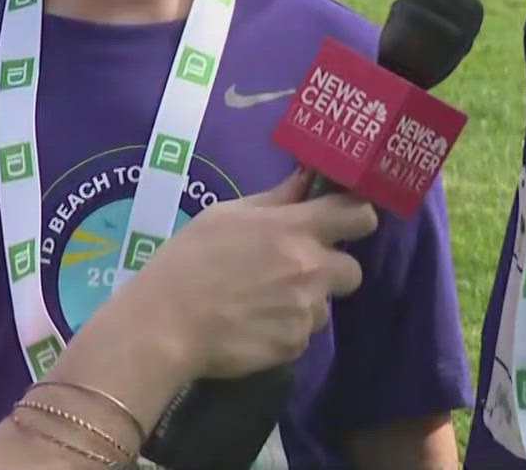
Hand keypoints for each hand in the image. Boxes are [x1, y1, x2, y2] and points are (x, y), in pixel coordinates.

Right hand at [119, 170, 376, 378]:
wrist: (166, 323)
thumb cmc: (188, 259)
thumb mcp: (226, 215)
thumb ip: (275, 199)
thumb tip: (307, 179)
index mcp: (295, 228)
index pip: (359, 215)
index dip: (357, 217)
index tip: (345, 221)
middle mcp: (311, 268)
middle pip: (353, 269)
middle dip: (331, 269)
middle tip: (297, 271)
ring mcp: (306, 311)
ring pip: (324, 305)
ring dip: (304, 302)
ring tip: (262, 303)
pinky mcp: (296, 346)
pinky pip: (302, 334)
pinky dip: (284, 330)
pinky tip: (252, 326)